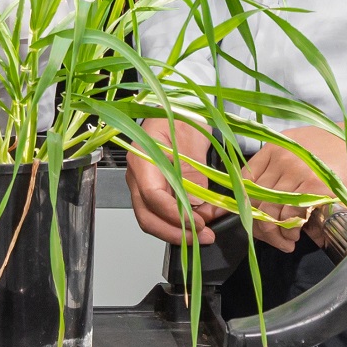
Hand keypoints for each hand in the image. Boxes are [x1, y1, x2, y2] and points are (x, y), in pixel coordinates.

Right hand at [127, 118, 220, 245]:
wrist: (181, 108)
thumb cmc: (181, 116)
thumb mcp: (192, 142)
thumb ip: (193, 174)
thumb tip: (197, 206)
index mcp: (142, 159)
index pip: (151, 196)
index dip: (174, 215)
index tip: (198, 222)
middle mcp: (139, 176)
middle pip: (148, 217)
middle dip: (176, 233)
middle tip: (203, 237)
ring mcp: (147, 185)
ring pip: (156, 219)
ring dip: (181, 232)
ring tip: (207, 232)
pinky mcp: (159, 190)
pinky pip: (168, 213)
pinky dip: (187, 221)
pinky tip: (207, 220)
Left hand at [236, 145, 322, 250]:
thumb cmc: (343, 148)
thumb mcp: (305, 148)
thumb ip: (283, 167)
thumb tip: (267, 200)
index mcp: (275, 146)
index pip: (243, 180)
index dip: (241, 205)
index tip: (247, 220)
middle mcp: (282, 157)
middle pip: (254, 199)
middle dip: (259, 226)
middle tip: (272, 238)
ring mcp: (297, 171)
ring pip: (268, 212)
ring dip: (273, 234)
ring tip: (287, 241)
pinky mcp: (315, 187)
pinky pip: (289, 217)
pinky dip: (289, 231)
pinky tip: (296, 236)